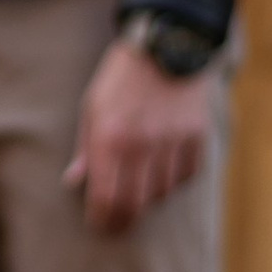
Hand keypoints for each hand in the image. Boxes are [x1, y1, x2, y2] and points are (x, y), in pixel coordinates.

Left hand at [64, 40, 208, 237]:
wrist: (166, 46)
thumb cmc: (120, 79)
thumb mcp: (92, 107)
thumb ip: (85, 148)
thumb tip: (74, 183)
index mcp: (110, 136)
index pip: (106, 197)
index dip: (101, 218)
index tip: (99, 225)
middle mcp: (142, 143)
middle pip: (135, 204)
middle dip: (123, 220)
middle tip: (117, 224)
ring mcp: (173, 141)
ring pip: (161, 193)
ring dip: (148, 199)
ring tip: (138, 192)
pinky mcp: (197, 137)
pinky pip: (186, 176)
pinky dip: (173, 182)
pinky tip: (162, 173)